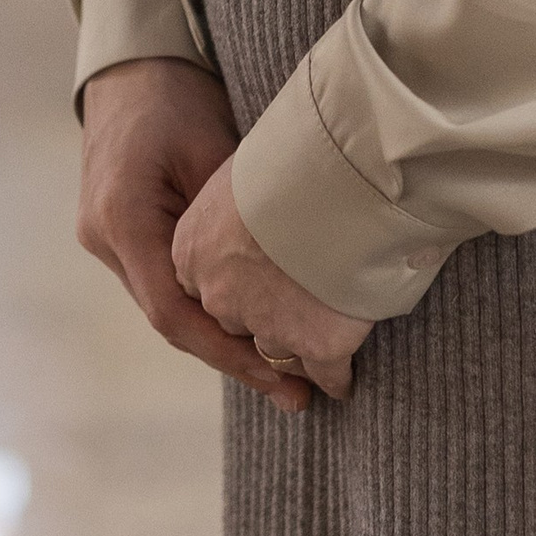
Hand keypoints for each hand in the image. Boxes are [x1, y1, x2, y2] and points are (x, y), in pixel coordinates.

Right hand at [77, 56, 313, 413]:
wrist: (132, 66)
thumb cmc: (176, 97)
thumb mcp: (215, 152)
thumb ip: (234, 221)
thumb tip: (287, 284)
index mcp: (122, 220)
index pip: (173, 312)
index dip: (229, 354)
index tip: (282, 377)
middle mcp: (104, 238)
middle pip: (170, 320)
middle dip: (232, 356)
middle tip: (296, 388)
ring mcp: (105, 239)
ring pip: (167, 306)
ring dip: (219, 337)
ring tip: (284, 368)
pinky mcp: (118, 234)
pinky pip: (164, 284)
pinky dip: (205, 308)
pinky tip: (249, 325)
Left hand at [172, 159, 369, 402]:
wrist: (338, 175)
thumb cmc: (289, 159)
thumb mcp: (239, 174)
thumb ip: (232, 209)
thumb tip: (245, 214)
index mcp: (191, 251)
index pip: (203, 286)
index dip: (233, 287)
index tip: (255, 285)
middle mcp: (220, 296)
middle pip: (238, 322)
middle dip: (263, 319)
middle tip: (292, 315)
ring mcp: (267, 325)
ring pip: (280, 352)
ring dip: (300, 347)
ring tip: (323, 339)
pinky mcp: (317, 346)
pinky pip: (328, 374)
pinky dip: (337, 376)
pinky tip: (344, 376)